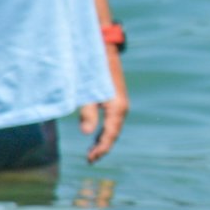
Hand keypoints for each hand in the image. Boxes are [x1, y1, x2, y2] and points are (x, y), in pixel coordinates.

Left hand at [81, 50, 127, 164]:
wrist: (104, 49)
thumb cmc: (93, 69)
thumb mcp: (87, 92)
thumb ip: (88, 112)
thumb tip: (87, 133)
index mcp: (117, 108)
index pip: (110, 135)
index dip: (100, 149)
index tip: (90, 159)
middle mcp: (122, 108)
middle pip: (114, 134)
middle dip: (103, 147)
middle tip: (90, 160)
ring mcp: (121, 104)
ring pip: (114, 128)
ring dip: (104, 140)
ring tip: (93, 151)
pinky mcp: (117, 100)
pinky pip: (113, 121)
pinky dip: (106, 131)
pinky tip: (97, 134)